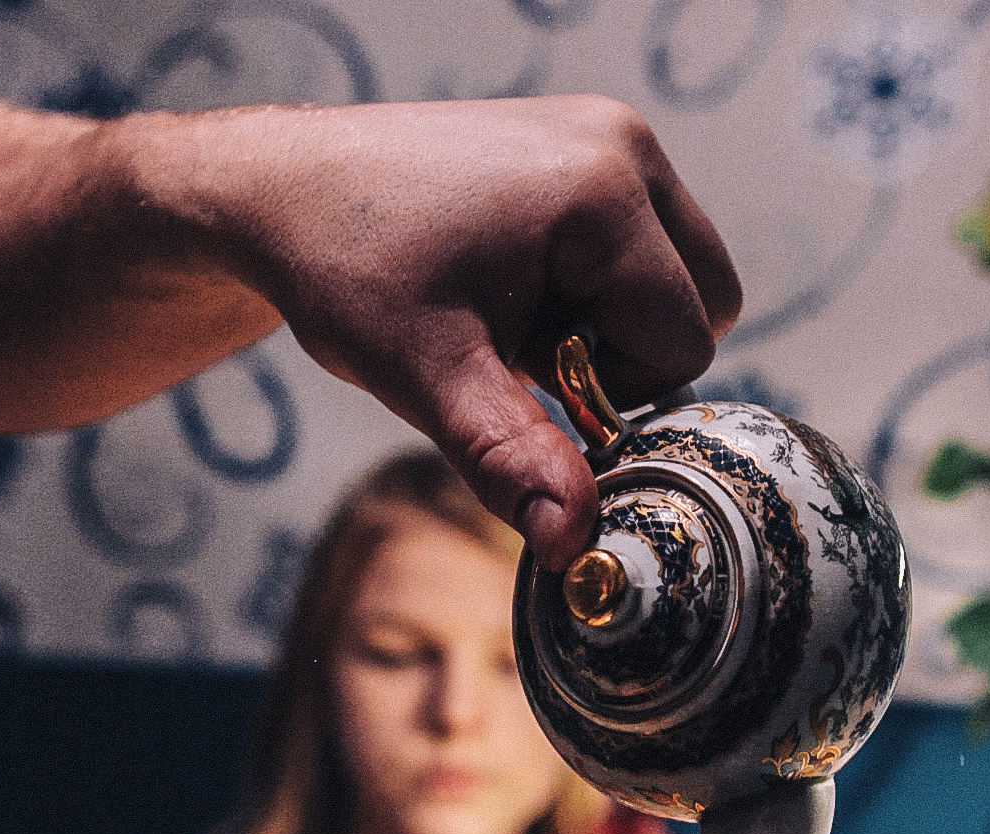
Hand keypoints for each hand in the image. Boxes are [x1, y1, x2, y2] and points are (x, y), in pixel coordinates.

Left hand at [171, 95, 741, 565]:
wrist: (282, 192)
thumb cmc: (348, 271)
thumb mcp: (431, 379)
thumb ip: (514, 460)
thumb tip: (574, 545)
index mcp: (602, 192)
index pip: (683, 340)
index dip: (614, 393)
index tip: (525, 381)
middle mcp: (622, 144)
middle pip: (707, 301)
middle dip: (631, 354)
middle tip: (529, 354)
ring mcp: (608, 131)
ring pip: (684, 272)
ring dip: (619, 322)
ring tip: (522, 321)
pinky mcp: (588, 137)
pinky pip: (646, 238)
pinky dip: (600, 284)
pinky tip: (519, 287)